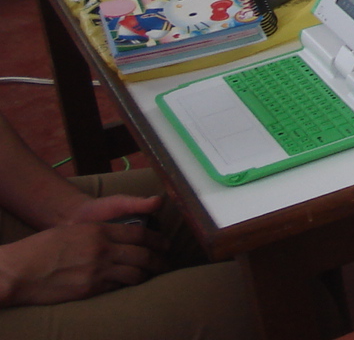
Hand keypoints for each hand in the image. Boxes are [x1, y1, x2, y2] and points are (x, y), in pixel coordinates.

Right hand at [0, 197, 163, 306]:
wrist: (20, 270)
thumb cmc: (43, 247)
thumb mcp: (75, 230)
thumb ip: (100, 231)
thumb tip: (120, 236)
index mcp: (100, 230)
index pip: (140, 234)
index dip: (157, 240)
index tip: (165, 244)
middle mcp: (103, 249)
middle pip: (143, 254)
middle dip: (159, 260)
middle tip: (166, 263)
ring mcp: (97, 271)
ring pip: (134, 274)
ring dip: (147, 275)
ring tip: (152, 276)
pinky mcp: (89, 289)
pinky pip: (117, 287)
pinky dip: (126, 286)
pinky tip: (131, 286)